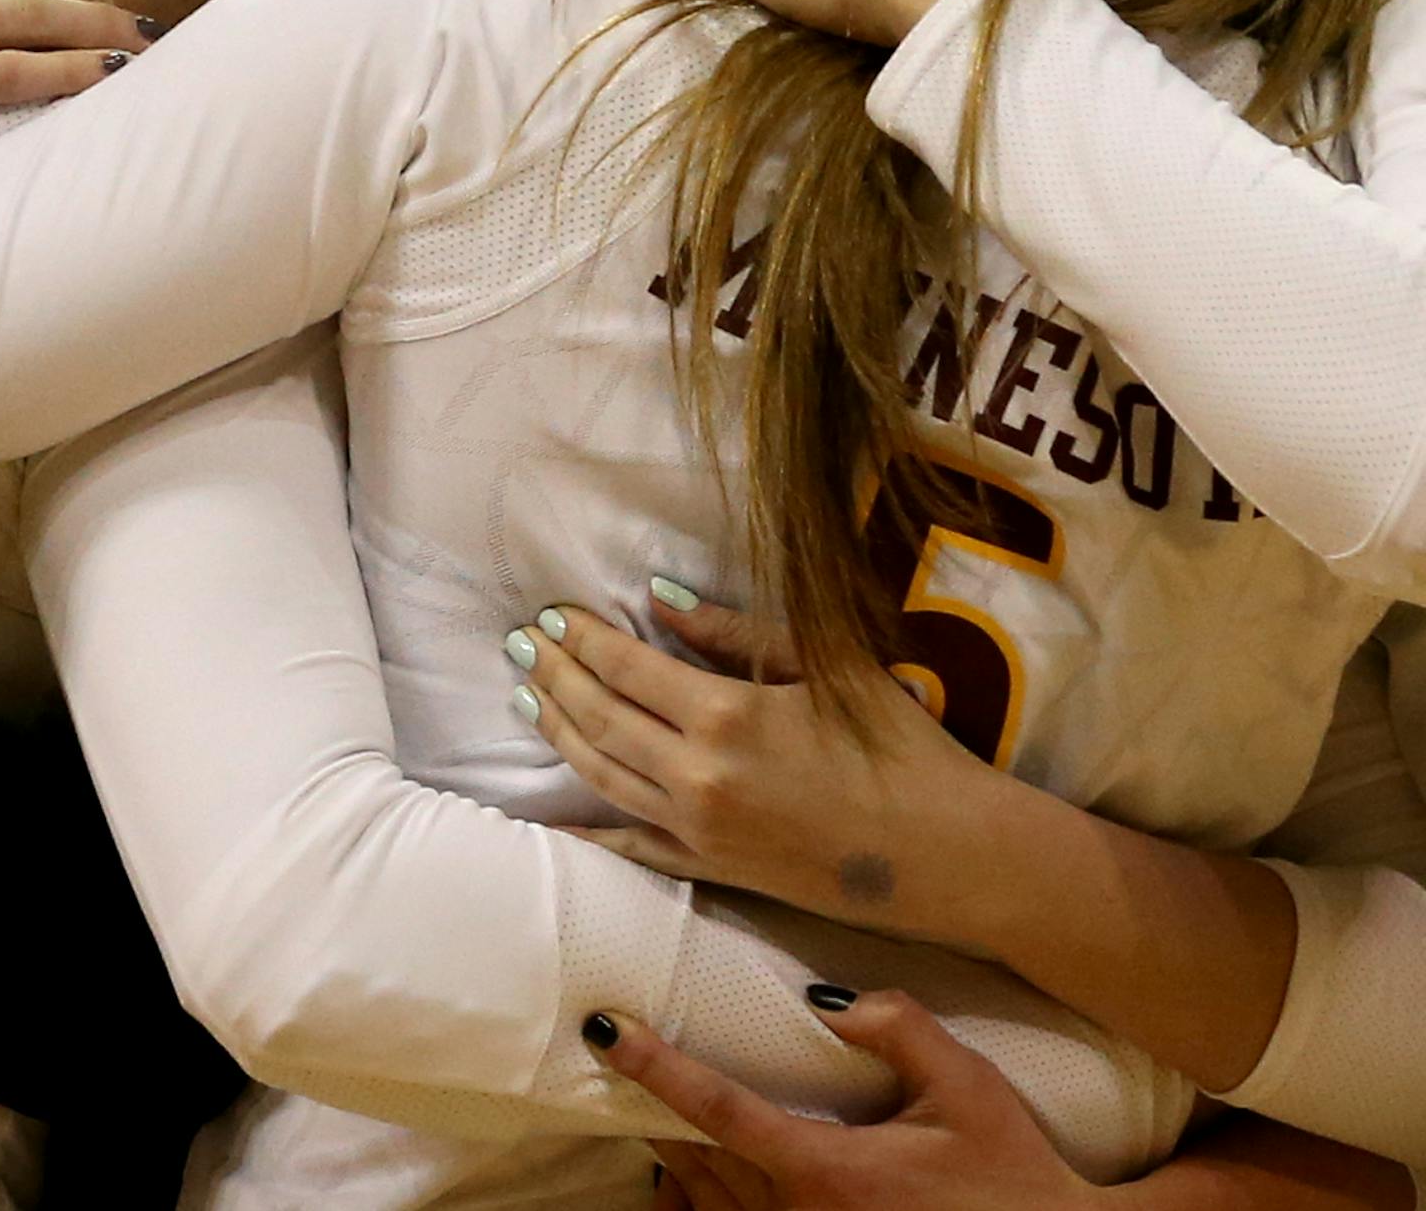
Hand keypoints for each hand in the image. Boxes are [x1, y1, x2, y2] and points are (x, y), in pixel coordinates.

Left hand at [508, 593, 1002, 934]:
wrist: (951, 854)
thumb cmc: (899, 743)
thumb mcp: (827, 663)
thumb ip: (735, 630)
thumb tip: (658, 599)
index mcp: (725, 714)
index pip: (624, 665)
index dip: (580, 636)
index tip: (552, 612)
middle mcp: (697, 776)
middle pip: (598, 717)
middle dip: (553, 675)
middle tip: (520, 644)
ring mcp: (699, 831)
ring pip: (601, 775)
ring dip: (556, 731)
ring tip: (525, 696)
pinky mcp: (713, 872)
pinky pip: (630, 847)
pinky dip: (584, 830)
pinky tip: (550, 817)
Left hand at [588, 995, 1104, 1210]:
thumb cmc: (1012, 1171)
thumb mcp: (965, 1084)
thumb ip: (896, 1026)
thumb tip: (821, 1000)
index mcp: (830, 1171)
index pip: (719, 1109)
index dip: (656, 1068)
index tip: (606, 1030)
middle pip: (700, 1161)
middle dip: (658, 1111)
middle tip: (621, 1056)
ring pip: (709, 1210)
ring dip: (677, 1162)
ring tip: (652, 1116)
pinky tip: (687, 1186)